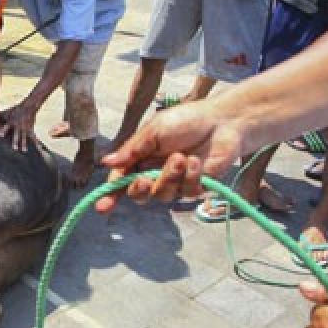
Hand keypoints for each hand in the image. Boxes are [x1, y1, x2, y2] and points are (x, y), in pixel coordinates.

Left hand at [1, 102, 37, 151]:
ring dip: (24, 144)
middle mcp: (18, 126)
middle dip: (15, 141)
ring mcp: (25, 128)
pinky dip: (36, 142)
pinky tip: (38, 148)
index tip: (0, 135)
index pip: (6, 127)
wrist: (29, 107)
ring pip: (25, 137)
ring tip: (24, 150)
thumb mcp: (6, 113)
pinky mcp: (31, 129)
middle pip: (17, 134)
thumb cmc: (14, 110)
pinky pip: (33, 137)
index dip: (3, 131)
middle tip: (14, 148)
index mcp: (11, 122)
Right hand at [96, 100, 242, 213]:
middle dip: (140, 189)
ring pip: (163, 195)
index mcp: (142, 157)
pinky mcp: (196, 187)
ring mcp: (176, 181)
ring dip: (170, 177)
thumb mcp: (154, 130)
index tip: (103, 206)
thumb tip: (106, 163)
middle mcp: (156, 172)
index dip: (111, 194)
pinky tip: (197, 162)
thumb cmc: (188, 120)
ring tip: (181, 157)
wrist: (224, 122)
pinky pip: (186, 193)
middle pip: (140, 194)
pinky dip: (190, 178)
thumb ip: (132, 149)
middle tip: (145, 179)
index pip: (122, 180)